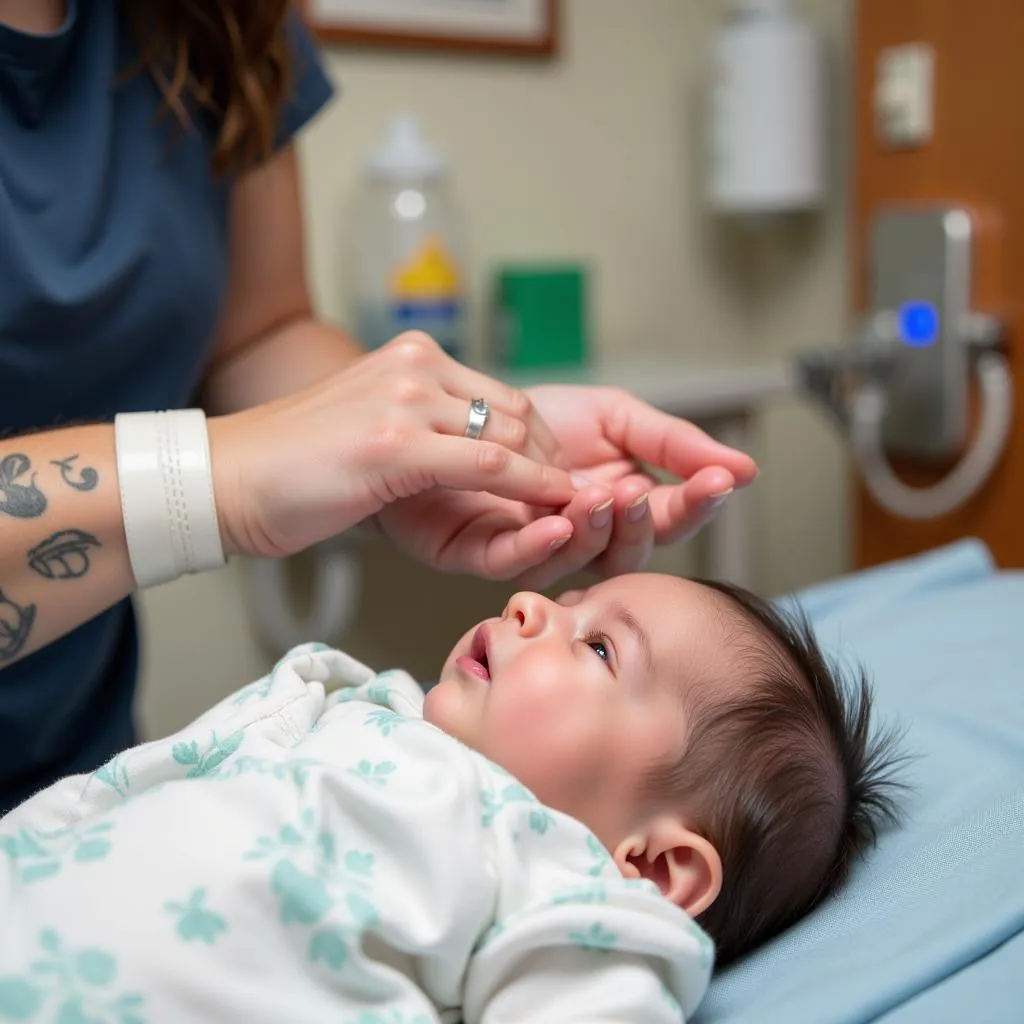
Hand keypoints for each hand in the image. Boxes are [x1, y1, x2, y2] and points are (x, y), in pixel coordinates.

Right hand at [207, 333, 575, 558]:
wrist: (228, 478)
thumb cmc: (296, 466)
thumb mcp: (371, 426)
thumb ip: (423, 425)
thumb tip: (472, 452)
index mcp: (411, 358)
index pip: (503, 396)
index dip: (541, 444)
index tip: (560, 482)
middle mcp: (414, 367)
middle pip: (517, 413)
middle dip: (554, 462)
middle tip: (576, 502)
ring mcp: (405, 400)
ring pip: (511, 435)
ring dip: (550, 478)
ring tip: (574, 512)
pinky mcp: (395, 442)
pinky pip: (488, 463)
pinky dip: (530, 487)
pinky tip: (552, 509)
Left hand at [376, 384, 757, 587]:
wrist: (450, 408)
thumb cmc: (524, 416)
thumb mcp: (613, 414)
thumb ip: (672, 442)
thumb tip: (744, 468)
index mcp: (620, 504)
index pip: (670, 516)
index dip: (697, 502)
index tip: (721, 479)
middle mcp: (583, 536)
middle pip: (629, 552)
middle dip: (642, 523)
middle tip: (639, 491)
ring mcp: (536, 549)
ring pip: (578, 561)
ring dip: (592, 529)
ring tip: (597, 494)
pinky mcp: (482, 552)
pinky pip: (515, 561)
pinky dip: (538, 545)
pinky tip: (554, 520)